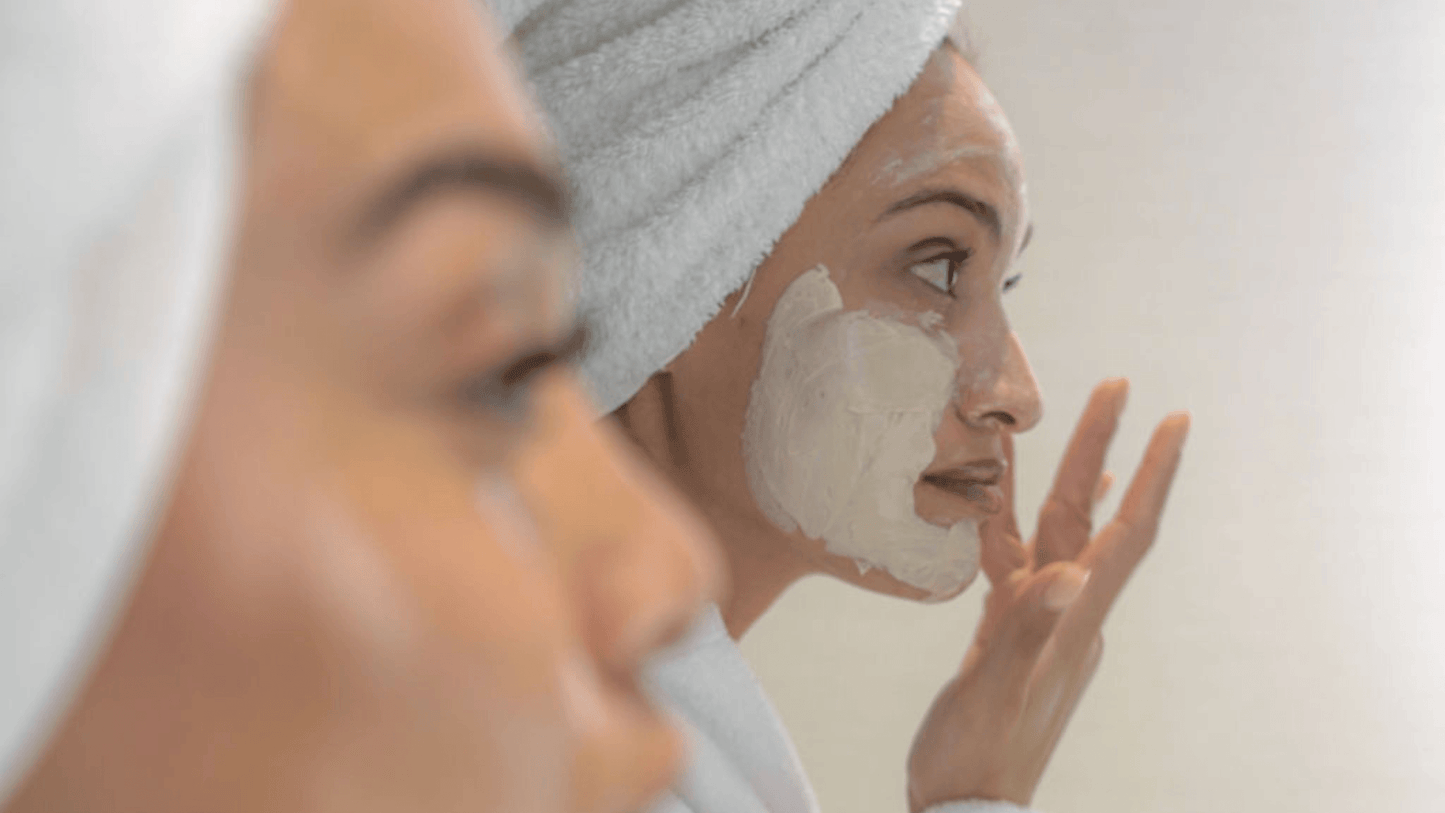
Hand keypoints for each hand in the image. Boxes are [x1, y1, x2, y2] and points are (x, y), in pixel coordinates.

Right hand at [906, 379, 1189, 810]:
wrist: (964, 802)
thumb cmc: (979, 752)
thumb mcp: (1000, 691)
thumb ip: (1027, 632)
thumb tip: (1068, 578)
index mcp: (1074, 620)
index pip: (1126, 534)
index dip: (1151, 476)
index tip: (1174, 421)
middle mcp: (1065, 612)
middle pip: (1089, 516)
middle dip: (1103, 450)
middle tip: (1115, 385)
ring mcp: (1036, 621)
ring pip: (1046, 532)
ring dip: (1050, 478)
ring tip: (1041, 424)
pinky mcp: (1005, 633)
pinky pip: (1011, 560)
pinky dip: (1007, 522)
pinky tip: (1003, 503)